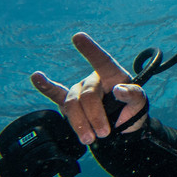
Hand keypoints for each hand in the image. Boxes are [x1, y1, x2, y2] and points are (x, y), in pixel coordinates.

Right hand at [30, 32, 147, 144]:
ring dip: (80, 123)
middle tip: (104, 133)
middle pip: (87, 95)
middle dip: (95, 116)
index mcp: (112, 75)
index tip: (78, 36)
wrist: (121, 132)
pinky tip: (37, 77)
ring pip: (72, 104)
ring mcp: (80, 91)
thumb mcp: (140, 104)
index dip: (91, 49)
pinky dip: (45, 86)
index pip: (102, 60)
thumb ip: (134, 95)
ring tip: (89, 139)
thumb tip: (119, 90)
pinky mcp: (68, 104)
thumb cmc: (131, 111)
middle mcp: (93, 80)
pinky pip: (55, 94)